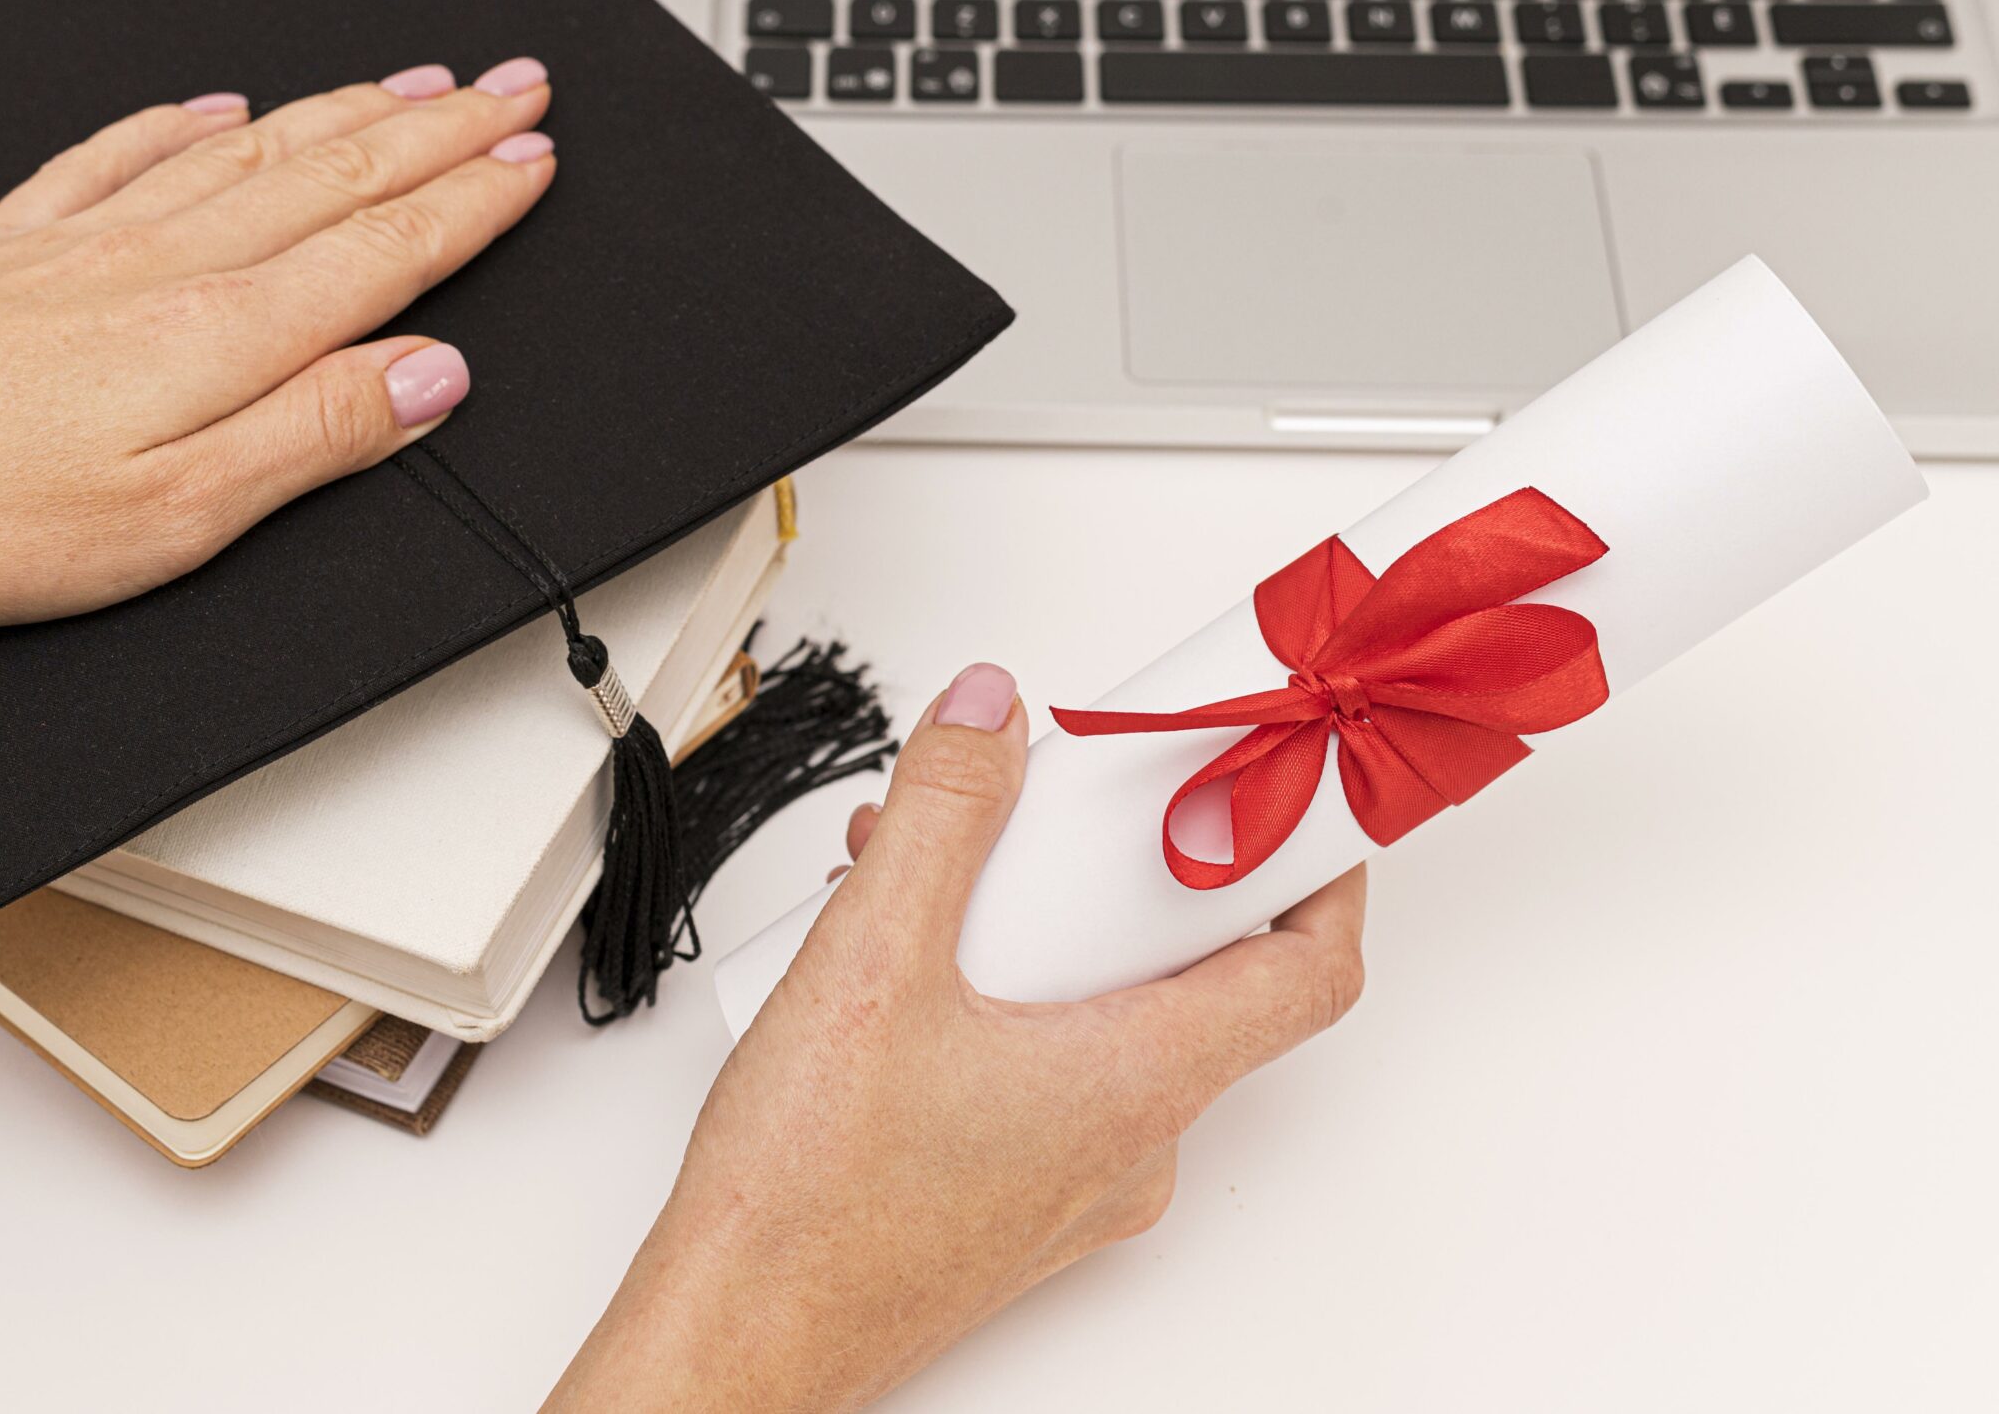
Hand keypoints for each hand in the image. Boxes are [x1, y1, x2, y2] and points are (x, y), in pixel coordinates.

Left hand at [0, 58, 555, 959]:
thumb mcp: (177, 517)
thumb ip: (312, 435)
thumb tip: (428, 376)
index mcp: (215, 335)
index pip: (381, 249)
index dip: (471, 201)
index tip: (534, 158)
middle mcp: (157, 266)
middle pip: (331, 178)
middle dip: (438, 127)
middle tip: (514, 86)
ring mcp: (76, 246)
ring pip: (242, 153)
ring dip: (341, 111)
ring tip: (410, 80)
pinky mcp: (1, 252)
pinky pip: (114, 156)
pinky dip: (179, 123)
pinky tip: (208, 107)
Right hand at [550, 663, 1367, 1413]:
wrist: (735, 1338)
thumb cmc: (804, 1206)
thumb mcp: (870, 960)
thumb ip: (947, 814)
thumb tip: (993, 716)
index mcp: (1137, 1083)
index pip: (1307, 970)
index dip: (1321, 868)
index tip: (1296, 795)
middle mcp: (1130, 1144)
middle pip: (1193, 974)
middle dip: (1118, 868)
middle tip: (1059, 806)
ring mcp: (1077, 1181)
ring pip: (1105, 1015)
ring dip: (1035, 926)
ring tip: (917, 878)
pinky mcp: (1017, 1198)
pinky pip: (1050, 1066)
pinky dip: (999, 992)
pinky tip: (893, 963)